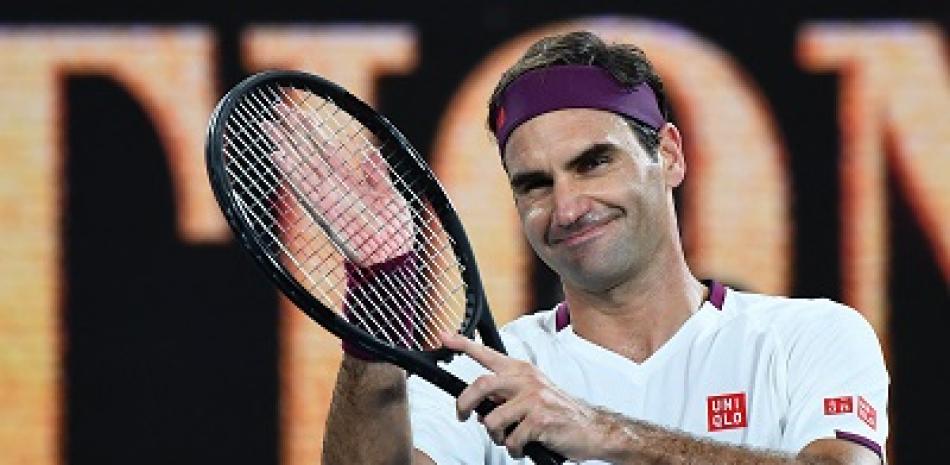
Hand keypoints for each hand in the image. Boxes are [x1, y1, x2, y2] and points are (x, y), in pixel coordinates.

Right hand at [266, 100, 412, 265]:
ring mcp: (327, 197)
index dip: (314, 129)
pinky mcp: (323, 211)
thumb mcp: (391, 198)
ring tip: (267, 126)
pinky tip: (276, 156)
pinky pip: (303, 187)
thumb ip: (378, 177)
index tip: (300, 111)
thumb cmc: (396, 231)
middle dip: (292, 130)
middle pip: (309, 151)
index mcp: (352, 180)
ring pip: (301, 164)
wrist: (392, 259)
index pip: (328, 147)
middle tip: (274, 109)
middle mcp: (335, 186)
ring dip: (284, 145)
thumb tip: (372, 153)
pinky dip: (289, 172)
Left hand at [441, 332, 620, 461]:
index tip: (444, 337)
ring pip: (492, 420)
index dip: (463, 344)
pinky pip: (512, 440)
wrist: (593, 428)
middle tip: (463, 416)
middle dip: (464, 403)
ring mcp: (534, 400)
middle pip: (481, 385)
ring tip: (510, 439)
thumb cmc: (559, 411)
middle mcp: (527, 381)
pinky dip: (515, 449)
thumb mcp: (533, 393)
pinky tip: (526, 446)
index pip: (488, 354)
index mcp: (522, 371)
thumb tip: (479, 408)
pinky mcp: (540, 420)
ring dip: (496, 437)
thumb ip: (506, 395)